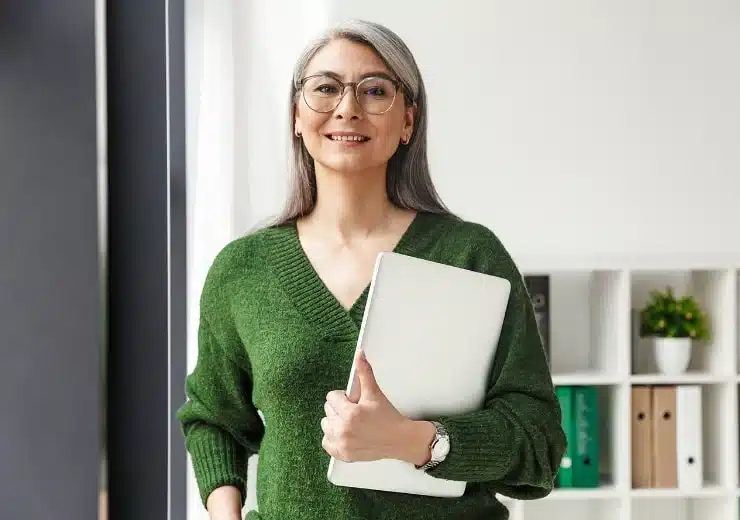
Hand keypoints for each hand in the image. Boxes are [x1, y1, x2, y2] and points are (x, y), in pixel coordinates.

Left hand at [321, 349, 435, 464]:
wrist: (399, 440)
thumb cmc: (389, 417)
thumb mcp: (374, 393)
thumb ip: (364, 372)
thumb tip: (359, 354)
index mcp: (351, 414)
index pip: (331, 397)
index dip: (343, 397)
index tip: (354, 401)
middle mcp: (344, 431)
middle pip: (328, 410)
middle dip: (340, 408)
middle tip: (356, 412)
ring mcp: (343, 444)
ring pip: (326, 425)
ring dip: (335, 422)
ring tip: (351, 422)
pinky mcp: (343, 455)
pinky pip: (326, 442)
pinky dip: (333, 438)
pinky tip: (346, 433)